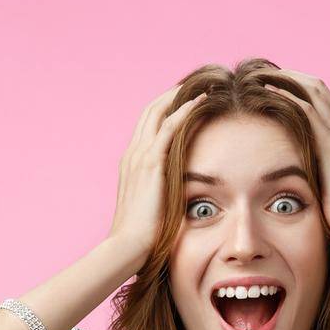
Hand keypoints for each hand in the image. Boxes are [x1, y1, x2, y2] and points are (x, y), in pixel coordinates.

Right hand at [106, 85, 206, 268]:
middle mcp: (132, 153)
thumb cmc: (141, 236)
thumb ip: (162, 196)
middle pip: (150, 111)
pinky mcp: (151, 163)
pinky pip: (169, 127)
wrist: (127, 246)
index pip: (147, 125)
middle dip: (171, 94)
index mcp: (131, 162)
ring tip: (202, 85)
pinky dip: (184, 110)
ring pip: (158, 112)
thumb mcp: (151, 208)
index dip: (164, 109)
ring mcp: (140, 156)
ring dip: (179, 96)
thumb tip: (178, 198)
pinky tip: (200, 101)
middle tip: (194, 83)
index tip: (183, 99)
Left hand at [261, 71, 329, 236]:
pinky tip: (267, 92)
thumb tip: (294, 169)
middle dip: (288, 75)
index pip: (321, 97)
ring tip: (260, 75)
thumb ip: (316, 168)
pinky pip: (307, 109)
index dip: (297, 85)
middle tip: (262, 72)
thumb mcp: (328, 183)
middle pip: (316, 86)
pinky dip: (287, 96)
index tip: (273, 83)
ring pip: (312, 90)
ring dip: (285, 79)